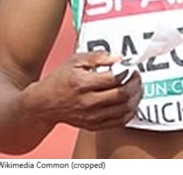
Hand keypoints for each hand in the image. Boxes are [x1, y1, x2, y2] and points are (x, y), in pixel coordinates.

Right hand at [23, 51, 142, 130]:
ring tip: (137, 88)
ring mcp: (91, 116)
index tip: (131, 67)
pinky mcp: (93, 126)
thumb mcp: (75, 60)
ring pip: (123, 110)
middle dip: (135, 84)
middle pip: (121, 95)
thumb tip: (119, 57)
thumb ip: (98, 57)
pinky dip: (129, 112)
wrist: (44, 104)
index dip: (127, 72)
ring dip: (135, 98)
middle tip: (137, 76)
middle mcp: (87, 102)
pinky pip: (118, 122)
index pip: (113, 78)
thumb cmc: (60, 79)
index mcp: (83, 83)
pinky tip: (131, 102)